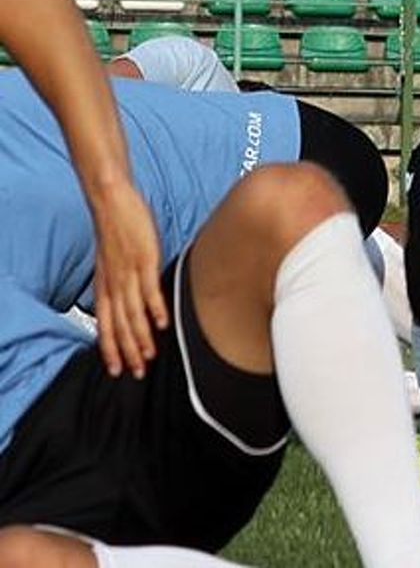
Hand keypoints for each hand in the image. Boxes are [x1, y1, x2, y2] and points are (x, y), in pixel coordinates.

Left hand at [89, 177, 166, 377]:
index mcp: (104, 285)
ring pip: (132, 314)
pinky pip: (148, 290)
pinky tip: (162, 323)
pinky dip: (155, 309)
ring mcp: (128, 274)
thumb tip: (131, 298)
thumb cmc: (116, 228)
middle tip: (136, 372)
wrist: (111, 201)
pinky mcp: (143, 261)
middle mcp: (113, 284)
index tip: (117, 369)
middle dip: (126, 351)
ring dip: (141, 337)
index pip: (104, 324)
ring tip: (149, 356)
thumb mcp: (112, 261)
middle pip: (118, 325)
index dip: (110, 348)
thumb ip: (120, 281)